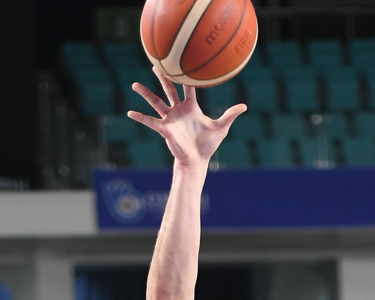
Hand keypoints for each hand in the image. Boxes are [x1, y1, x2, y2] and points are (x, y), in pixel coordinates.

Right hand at [129, 67, 245, 165]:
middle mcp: (178, 111)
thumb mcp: (221, 128)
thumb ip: (230, 115)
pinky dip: (140, 118)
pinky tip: (129, 113)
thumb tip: (245, 106)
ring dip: (145, 94)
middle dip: (162, 77)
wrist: (197, 160)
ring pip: (156, 102)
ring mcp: (170, 119)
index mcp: (191, 107)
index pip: (188, 88)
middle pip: (169, 89)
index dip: (186, 77)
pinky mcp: (164, 129)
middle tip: (155, 65)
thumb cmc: (208, 145)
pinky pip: (150, 122)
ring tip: (134, 85)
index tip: (181, 63)